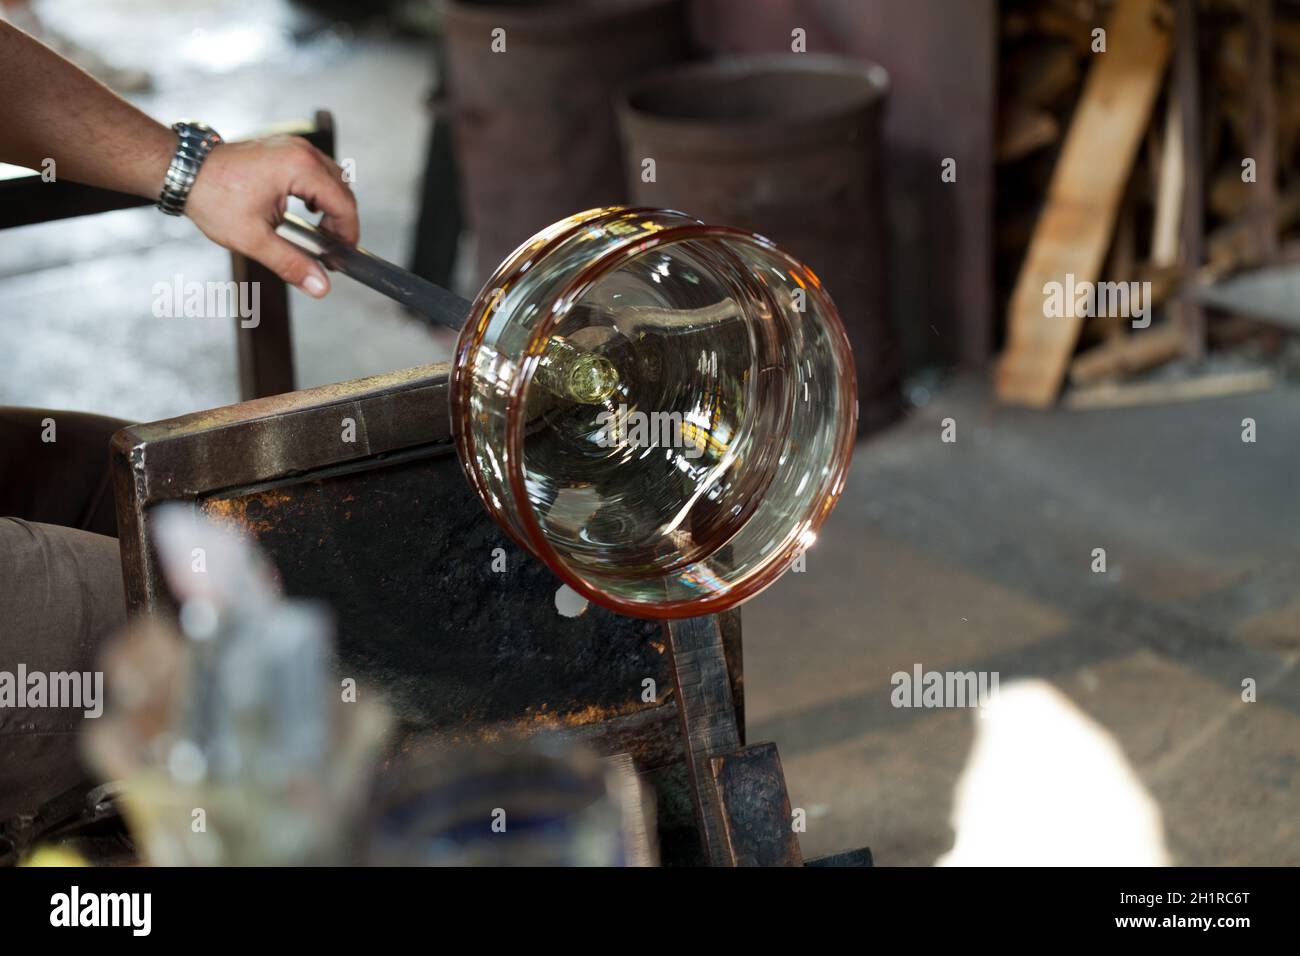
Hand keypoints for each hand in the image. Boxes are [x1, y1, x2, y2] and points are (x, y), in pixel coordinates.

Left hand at [185, 135, 358, 297]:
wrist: (184, 172)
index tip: (341, 256)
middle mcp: (301, 151)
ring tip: (319, 234)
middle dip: (341, 222)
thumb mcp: (254, 238)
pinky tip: (307, 212)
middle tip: (330, 251)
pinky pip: (316, 171)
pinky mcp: (283, 149)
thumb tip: (320, 286)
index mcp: (299, 167)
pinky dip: (319, 193)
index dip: (348, 233)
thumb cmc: (213, 197)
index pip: (343, 203)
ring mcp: (292, 146)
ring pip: (333, 179)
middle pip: (343, 190)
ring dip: (331, 207)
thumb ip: (292, 263)